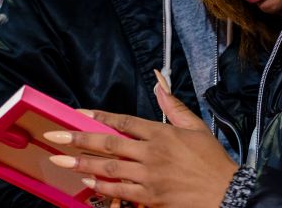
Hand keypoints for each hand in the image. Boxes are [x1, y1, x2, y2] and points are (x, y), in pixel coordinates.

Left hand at [44, 70, 237, 207]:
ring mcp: (149, 176)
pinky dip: (102, 187)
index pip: (124, 121)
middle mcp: (152, 153)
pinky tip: (87, 182)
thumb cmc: (212, 159)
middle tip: (56, 137)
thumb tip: (158, 84)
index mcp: (162, 133)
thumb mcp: (196, 127)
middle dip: (79, 140)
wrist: (225, 193)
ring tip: (61, 161)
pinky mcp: (150, 197)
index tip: (77, 114)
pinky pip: (120, 191)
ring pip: (109, 169)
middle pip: (109, 144)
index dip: (99, 117)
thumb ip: (174, 106)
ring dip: (82, 165)